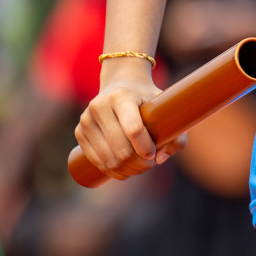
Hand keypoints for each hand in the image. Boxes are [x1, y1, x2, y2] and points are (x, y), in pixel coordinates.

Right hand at [74, 61, 185, 180]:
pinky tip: (125, 171)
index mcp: (122, 96)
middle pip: (121, 149)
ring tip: (140, 167)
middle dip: (139, 163)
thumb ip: (175, 133)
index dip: (145, 147)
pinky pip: (96, 161)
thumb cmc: (146, 98)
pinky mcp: (80, 132)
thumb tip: (161, 160)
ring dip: (127, 171)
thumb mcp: (164, 107)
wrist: (120, 83)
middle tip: (150, 163)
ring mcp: (87, 119)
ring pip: (109, 159)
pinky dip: (112, 172)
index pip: (134, 128)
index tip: (154, 154)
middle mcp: (100, 106)